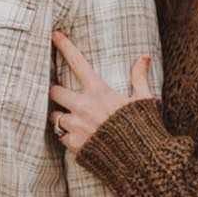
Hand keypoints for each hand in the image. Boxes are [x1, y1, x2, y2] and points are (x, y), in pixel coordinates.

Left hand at [49, 31, 152, 154]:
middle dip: (57, 93)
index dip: (64, 47)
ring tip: (75, 122)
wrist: (140, 161)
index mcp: (98, 91)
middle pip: (54, 91)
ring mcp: (76, 126)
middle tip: (64, 97)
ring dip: (61, 117)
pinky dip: (67, 137)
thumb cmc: (142, 128)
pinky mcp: (73, 144)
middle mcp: (83, 106)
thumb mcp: (143, 100)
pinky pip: (61, 137)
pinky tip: (80, 139)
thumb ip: (139, 78)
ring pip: (55, 116)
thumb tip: (144, 57)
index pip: (77, 63)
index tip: (54, 35)